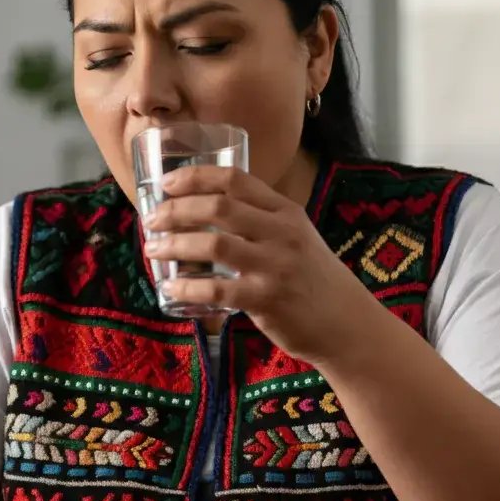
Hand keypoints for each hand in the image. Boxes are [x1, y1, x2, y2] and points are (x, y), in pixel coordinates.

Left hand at [143, 165, 367, 363]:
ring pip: (214, 243)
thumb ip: (260, 222)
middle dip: (175, 210)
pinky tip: (171, 288)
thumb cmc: (312, 280)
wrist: (347, 324)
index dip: (195, 176)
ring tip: (153, 249)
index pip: (235, 179)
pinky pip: (218, 290)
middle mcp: (282, 232)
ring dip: (175, 244)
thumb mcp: (295, 238)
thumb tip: (207, 211)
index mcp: (285, 211)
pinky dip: (188, 287)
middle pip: (218, 206)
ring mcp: (275, 265)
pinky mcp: (268, 299)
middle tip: (152, 220)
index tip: (167, 184)